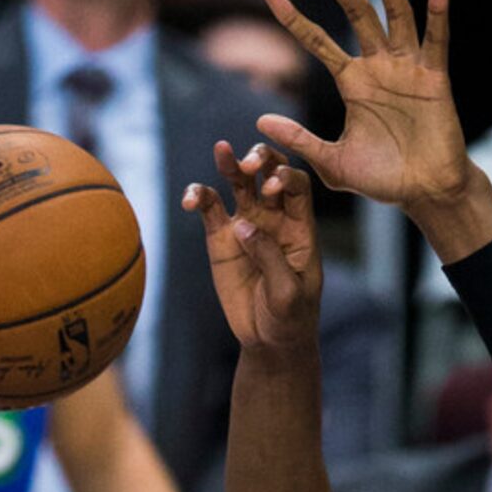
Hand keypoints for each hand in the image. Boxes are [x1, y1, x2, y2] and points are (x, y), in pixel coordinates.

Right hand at [184, 143, 322, 351]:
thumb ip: (270, 258)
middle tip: (247, 164)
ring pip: (238, 182)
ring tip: (222, 151)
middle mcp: (275, 218)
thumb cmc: (290, 318)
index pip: (297, 187)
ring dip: (230, 164)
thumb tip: (243, 226)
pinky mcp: (220, 237)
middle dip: (260, 160)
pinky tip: (190, 200)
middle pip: (269, 173)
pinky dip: (198, 196)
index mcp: (300, 228)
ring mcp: (247, 224)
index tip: (272, 185)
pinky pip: (209, 207)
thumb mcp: (287, 293)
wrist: (268, 341)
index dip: (286, 178)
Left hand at [257, 0, 468, 208]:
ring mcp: (408, 69)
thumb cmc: (382, 180)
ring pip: (395, 14)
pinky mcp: (435, 78)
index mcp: (352, 82)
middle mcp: (379, 66)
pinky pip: (437, 38)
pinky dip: (439, 9)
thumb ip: (300, 141)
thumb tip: (260, 122)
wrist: (424, 194)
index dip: (294, 19)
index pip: (318, 41)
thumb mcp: (333, 164)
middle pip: (357, 13)